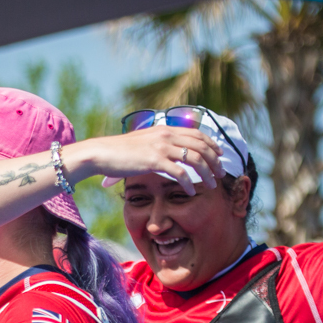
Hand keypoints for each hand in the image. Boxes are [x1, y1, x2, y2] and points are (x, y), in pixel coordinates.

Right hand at [73, 125, 223, 194]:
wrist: (102, 153)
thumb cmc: (119, 151)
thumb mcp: (143, 141)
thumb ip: (157, 143)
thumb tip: (165, 150)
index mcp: (165, 129)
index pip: (197, 134)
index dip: (212, 144)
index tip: (219, 156)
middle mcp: (166, 135)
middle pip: (201, 146)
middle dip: (215, 161)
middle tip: (220, 174)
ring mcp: (161, 147)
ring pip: (196, 160)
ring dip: (207, 174)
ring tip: (211, 185)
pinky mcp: (154, 161)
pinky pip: (180, 173)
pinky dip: (189, 184)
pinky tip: (191, 192)